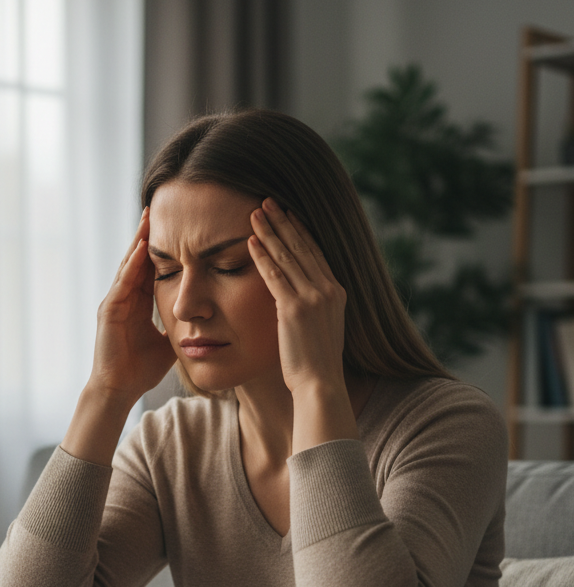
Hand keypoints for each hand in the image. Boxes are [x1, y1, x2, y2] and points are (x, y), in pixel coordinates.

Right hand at [88, 207, 176, 404]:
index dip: (161, 248)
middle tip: (157, 208)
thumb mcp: (169, 343)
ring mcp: (114, 302)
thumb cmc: (140, 371)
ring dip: (138, 242)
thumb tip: (203, 320)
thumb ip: (181, 328)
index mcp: (137, 304)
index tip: (173, 227)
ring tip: (148, 218)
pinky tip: (141, 248)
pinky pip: (122, 283)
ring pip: (128, 265)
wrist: (119, 390)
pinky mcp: (109, 311)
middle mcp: (124, 298)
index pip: (150, 268)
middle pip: (137, 259)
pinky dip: (132, 265)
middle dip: (147, 235)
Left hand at [247, 198, 346, 396]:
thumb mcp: (322, 329)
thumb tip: (298, 301)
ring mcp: (313, 297)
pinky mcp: (294, 309)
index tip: (288, 214)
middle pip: (302, 247)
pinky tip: (251, 242)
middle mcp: (328, 289)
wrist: (321, 384)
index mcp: (337, 292)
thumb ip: (313, 309)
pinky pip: (274, 276)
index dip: (300, 231)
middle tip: (268, 201)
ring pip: (287, 256)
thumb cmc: (316, 365)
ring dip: (269, 232)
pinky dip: (262, 256)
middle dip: (283, 222)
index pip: (316, 253)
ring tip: (255, 213)